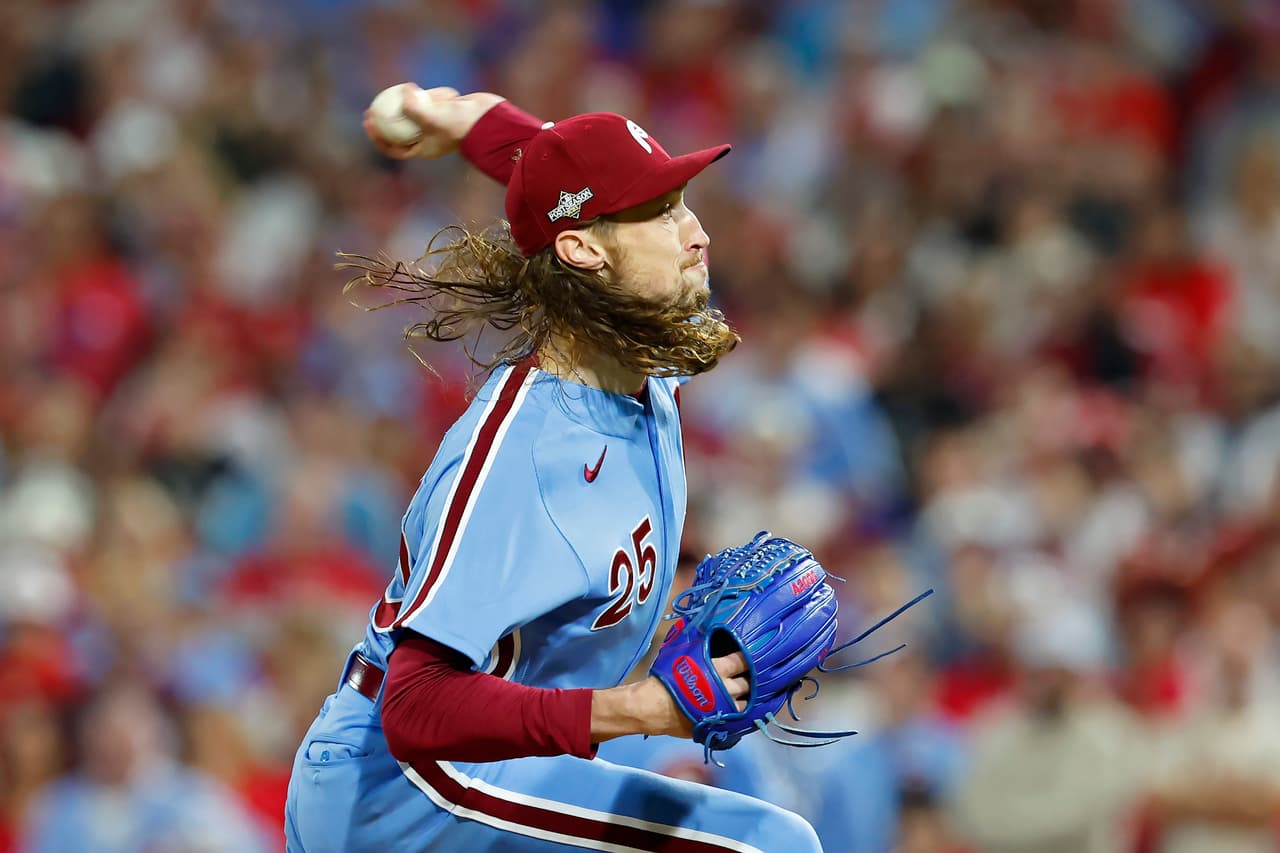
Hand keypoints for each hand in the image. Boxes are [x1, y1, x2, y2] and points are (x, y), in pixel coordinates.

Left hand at [363, 84, 505, 160]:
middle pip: (401, 128)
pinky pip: (434, 101)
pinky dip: (437, 95)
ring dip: (417, 101)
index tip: (368, 122)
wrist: (489, 122)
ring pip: (418, 110)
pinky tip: (447, 93)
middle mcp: (429, 138)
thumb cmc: (460, 125)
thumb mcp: (433, 119)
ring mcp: (437, 124)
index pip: (395, 148)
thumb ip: (415, 108)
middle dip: (386, 117)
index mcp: (424, 149)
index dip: (378, 137)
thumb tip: (403, 93)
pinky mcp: (447, 111)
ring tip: (418, 91)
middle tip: (373, 105)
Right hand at [589, 653, 750, 743]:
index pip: (743, 660)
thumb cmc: (666, 675)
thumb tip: (705, 629)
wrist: (652, 707)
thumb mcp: (681, 651)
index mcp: (719, 669)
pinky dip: (737, 716)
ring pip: (746, 705)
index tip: (752, 654)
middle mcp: (726, 690)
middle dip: (749, 679)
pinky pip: (735, 722)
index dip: (748, 657)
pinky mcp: (717, 725)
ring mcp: (723, 711)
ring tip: (744, 695)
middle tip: (748, 675)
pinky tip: (736, 711)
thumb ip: (697, 642)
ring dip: (746, 699)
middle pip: (748, 684)